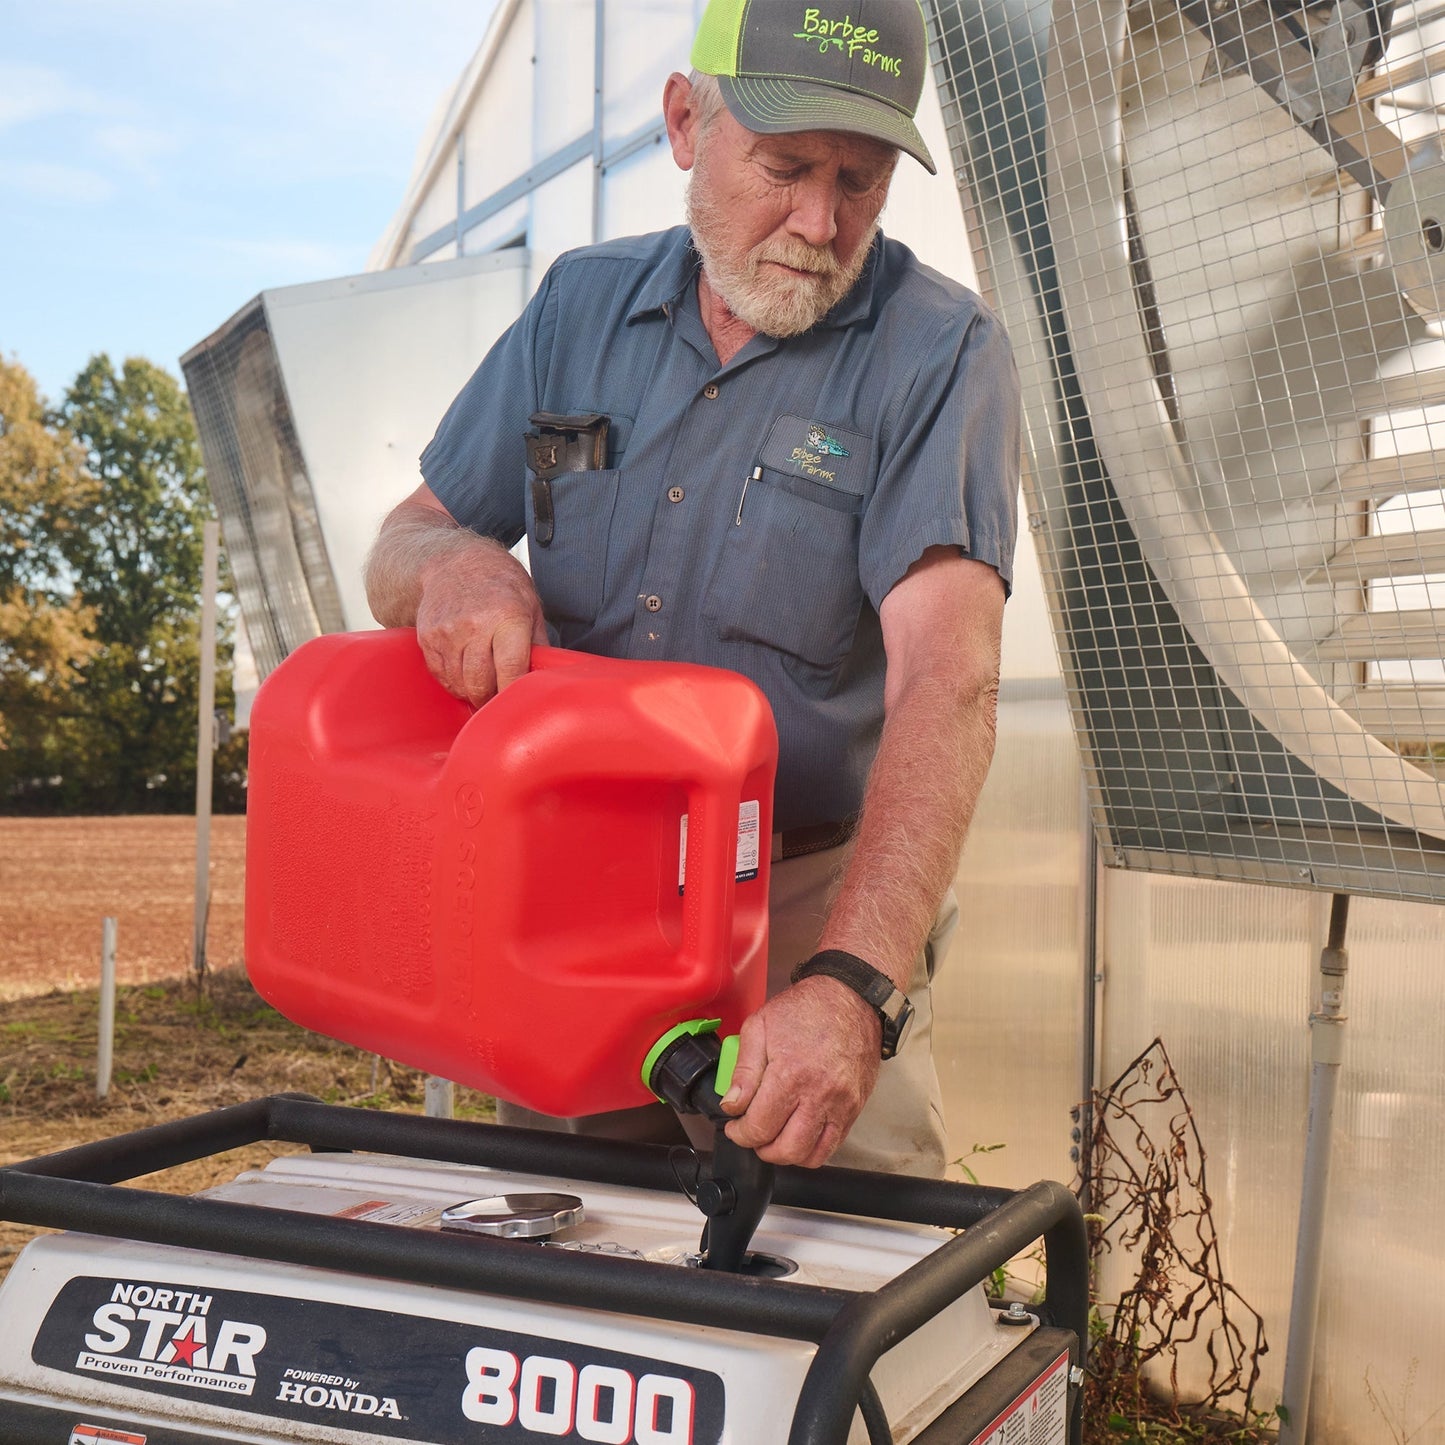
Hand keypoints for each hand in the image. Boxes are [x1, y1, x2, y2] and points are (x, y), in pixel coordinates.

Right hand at [414, 539, 547, 705]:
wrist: (454, 561)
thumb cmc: (500, 583)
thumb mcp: (531, 605)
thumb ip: (539, 643)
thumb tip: (547, 677)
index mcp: (507, 617)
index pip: (510, 672)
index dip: (513, 693)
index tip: (518, 704)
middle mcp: (474, 625)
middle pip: (481, 684)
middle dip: (492, 699)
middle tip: (500, 700)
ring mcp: (447, 632)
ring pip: (459, 684)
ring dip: (472, 693)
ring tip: (484, 687)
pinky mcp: (428, 637)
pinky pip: (441, 675)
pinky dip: (454, 682)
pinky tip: (465, 675)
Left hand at [719, 977, 881, 1167]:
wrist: (851, 998)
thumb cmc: (806, 1008)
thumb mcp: (760, 1026)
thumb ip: (743, 1070)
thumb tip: (732, 1105)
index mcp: (791, 1074)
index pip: (759, 1127)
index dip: (740, 1134)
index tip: (734, 1127)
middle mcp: (819, 1094)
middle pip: (786, 1150)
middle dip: (761, 1149)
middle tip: (752, 1134)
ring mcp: (841, 1104)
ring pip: (811, 1155)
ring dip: (787, 1154)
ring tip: (775, 1137)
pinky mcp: (855, 1107)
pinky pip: (834, 1145)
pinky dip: (813, 1148)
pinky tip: (799, 1131)